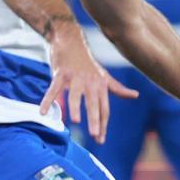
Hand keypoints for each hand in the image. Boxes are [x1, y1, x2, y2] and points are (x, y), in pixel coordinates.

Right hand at [41, 26, 136, 143]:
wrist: (70, 41)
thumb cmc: (88, 63)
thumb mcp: (104, 76)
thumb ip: (118, 88)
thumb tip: (136, 95)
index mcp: (101, 86)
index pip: (104, 109)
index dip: (103, 124)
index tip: (100, 139)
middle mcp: (91, 82)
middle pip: (94, 104)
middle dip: (95, 120)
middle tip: (95, 135)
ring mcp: (75, 77)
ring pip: (75, 95)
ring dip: (75, 108)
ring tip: (75, 122)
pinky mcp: (60, 73)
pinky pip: (53, 89)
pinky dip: (47, 100)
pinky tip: (43, 112)